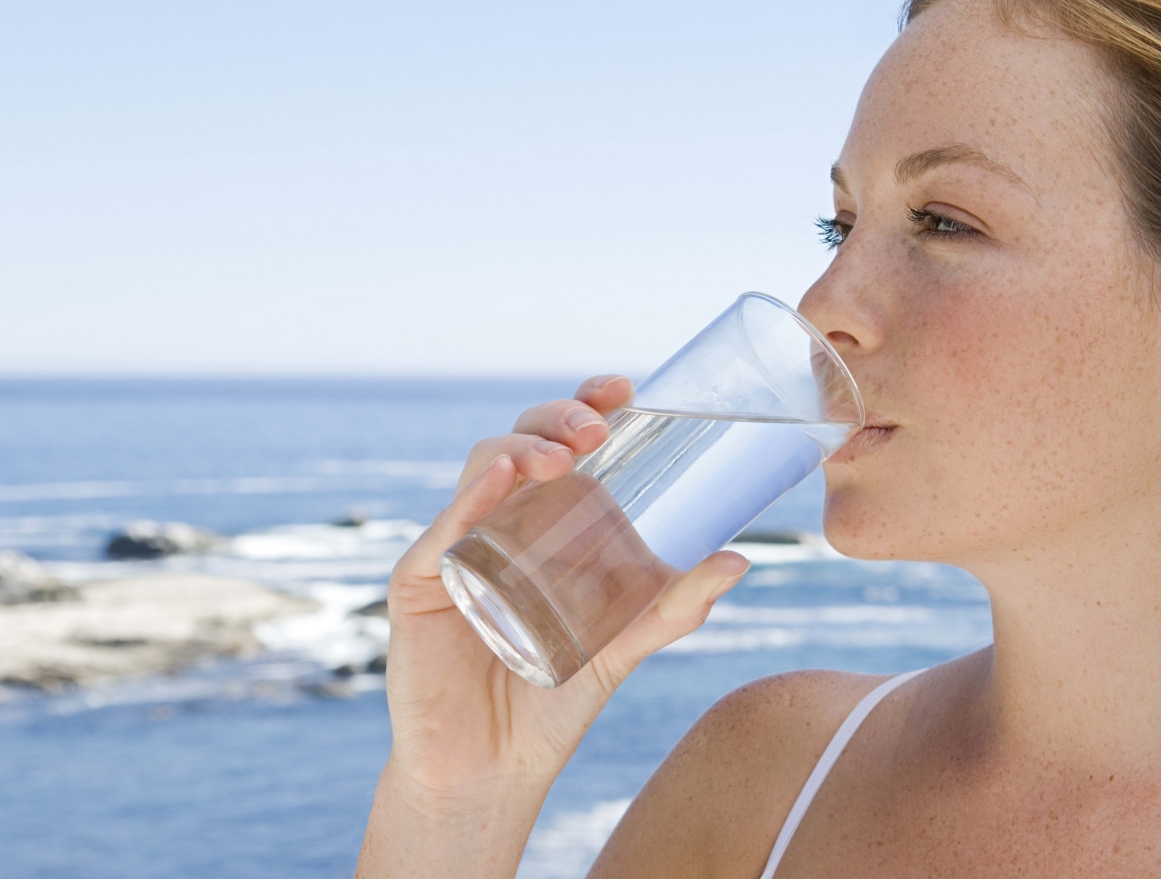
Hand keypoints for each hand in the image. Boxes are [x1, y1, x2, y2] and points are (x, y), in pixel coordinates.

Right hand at [379, 374, 750, 799]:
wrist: (493, 772)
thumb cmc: (552, 702)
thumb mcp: (623, 647)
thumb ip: (674, 606)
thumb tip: (739, 560)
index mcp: (546, 523)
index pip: (562, 444)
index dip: (587, 406)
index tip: (625, 388)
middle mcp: (500, 522)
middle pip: (522, 442)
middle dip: (558, 418)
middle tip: (596, 428)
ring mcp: (458, 547)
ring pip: (481, 469)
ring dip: (521, 447)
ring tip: (558, 455)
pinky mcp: (421, 583)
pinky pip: (443, 530)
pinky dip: (470, 498)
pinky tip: (499, 478)